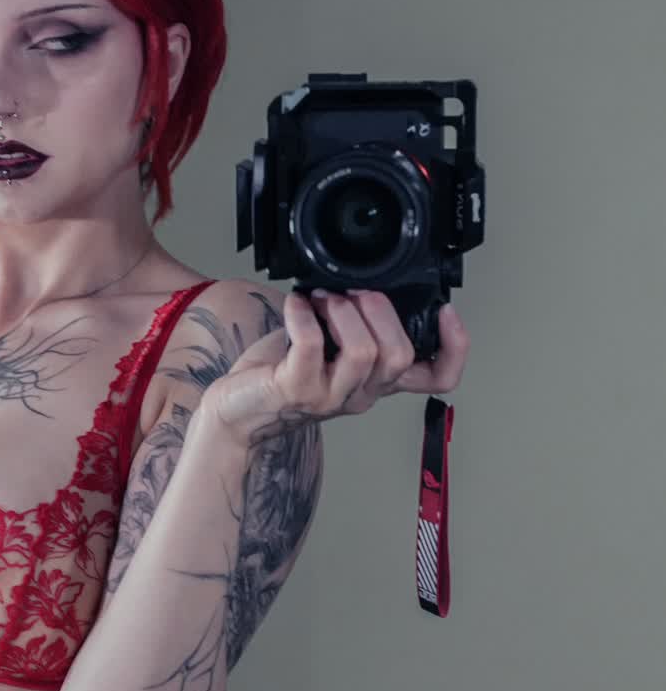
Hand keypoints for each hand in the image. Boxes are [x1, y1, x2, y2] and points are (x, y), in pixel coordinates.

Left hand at [201, 290, 471, 447]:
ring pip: (363, 351)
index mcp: (376, 381)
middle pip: (399, 355)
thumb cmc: (279, 372)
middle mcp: (360, 393)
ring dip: (343, 311)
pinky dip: (304, 314)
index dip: (454, 348)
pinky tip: (297, 304)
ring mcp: (329, 396)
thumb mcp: (330, 347)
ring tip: (322, 298)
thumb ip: (355, 324)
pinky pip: (311, 344)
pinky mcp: (296, 390)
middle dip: (380, 310)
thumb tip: (367, 282)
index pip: (438, 378)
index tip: (446, 312)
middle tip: (352, 292)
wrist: (237, 408)